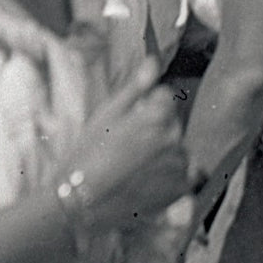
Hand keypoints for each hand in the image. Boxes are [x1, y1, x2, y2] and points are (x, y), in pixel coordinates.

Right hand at [62, 58, 188, 230]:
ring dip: (160, 151)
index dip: (146, 105)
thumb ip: (135, 88)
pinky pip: (180, 173)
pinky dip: (165, 174)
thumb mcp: (106, 114)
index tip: (128, 119)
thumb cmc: (87, 153)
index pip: (167, 97)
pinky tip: (139, 179)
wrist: (82, 200)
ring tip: (130, 165)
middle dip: (154, 128)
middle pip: (172, 123)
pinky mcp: (181, 190)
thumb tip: (154, 61)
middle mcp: (174, 140)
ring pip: (176, 148)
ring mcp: (180, 167)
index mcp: (155, 117)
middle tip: (123, 145)